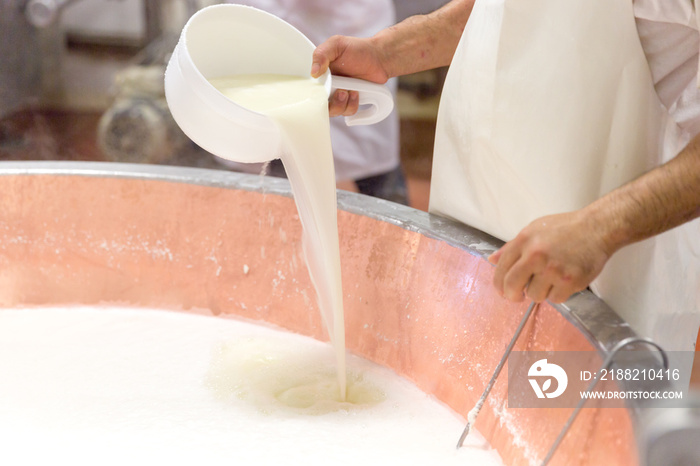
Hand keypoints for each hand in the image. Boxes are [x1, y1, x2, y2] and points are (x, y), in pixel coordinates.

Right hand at [311, 35, 388, 116]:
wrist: (379, 58)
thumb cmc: (357, 49)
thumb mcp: (336, 44)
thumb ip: (321, 54)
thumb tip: (313, 72)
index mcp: (320, 74)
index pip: (308, 90)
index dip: (311, 95)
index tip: (319, 92)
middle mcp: (327, 87)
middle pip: (319, 105)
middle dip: (329, 102)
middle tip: (341, 92)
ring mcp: (338, 96)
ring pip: (333, 111)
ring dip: (341, 104)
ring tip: (350, 91)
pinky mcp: (350, 102)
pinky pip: (347, 112)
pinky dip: (351, 105)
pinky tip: (356, 93)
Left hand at [488, 211, 612, 302]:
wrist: (597, 228)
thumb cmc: (566, 228)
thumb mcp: (533, 230)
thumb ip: (512, 247)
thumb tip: (492, 259)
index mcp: (524, 241)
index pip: (501, 268)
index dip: (498, 284)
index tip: (502, 290)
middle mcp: (536, 255)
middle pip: (512, 286)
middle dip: (512, 295)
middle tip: (517, 296)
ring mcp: (553, 269)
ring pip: (534, 295)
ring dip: (540, 292)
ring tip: (550, 279)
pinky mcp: (570, 281)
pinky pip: (555, 299)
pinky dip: (557, 294)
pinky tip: (563, 281)